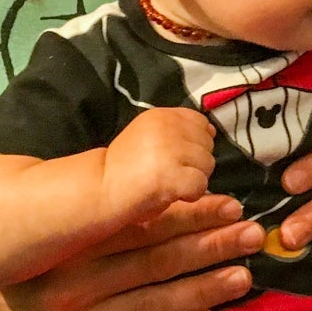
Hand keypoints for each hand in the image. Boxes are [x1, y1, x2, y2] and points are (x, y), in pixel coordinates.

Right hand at [0, 195, 264, 310]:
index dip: (191, 215)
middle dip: (210, 248)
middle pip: (154, 266)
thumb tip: (177, 176)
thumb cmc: (24, 226)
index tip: (230, 203)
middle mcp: (66, 285)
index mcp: (65, 240)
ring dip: (203, 289)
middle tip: (253, 235)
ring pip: (151, 304)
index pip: (143, 227)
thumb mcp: (55, 199)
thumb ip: (107, 194)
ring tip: (243, 275)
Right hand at [101, 107, 215, 225]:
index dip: (196, 142)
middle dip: (196, 162)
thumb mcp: (150, 136)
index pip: (200, 122)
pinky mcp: (171, 175)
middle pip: (207, 144)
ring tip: (170, 183)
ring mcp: (170, 150)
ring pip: (208, 165)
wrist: (99, 189)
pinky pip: (200, 185)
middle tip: (172, 173)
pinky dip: (191, 194)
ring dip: (194, 178)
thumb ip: (178, 130)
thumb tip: (212, 131)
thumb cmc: (126, 167)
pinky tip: (173, 195)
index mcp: (161, 115)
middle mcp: (167, 127)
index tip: (180, 156)